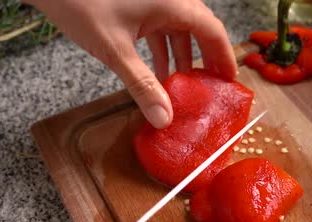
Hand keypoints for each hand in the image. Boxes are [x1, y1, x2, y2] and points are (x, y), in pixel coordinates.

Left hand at [24, 0, 236, 128]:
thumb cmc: (82, 4)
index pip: (212, 30)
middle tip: (212, 87)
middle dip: (206, 59)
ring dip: (183, 57)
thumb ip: (142, 86)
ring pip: (180, 29)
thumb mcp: (116, 51)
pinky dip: (164, 50)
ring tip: (184, 87)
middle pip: (200, 29)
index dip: (224, 56)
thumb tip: (163, 119)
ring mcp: (153, 0)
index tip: (229, 81)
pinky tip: (159, 74)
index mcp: (172, 3)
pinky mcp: (139, 4)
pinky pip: (161, 27)